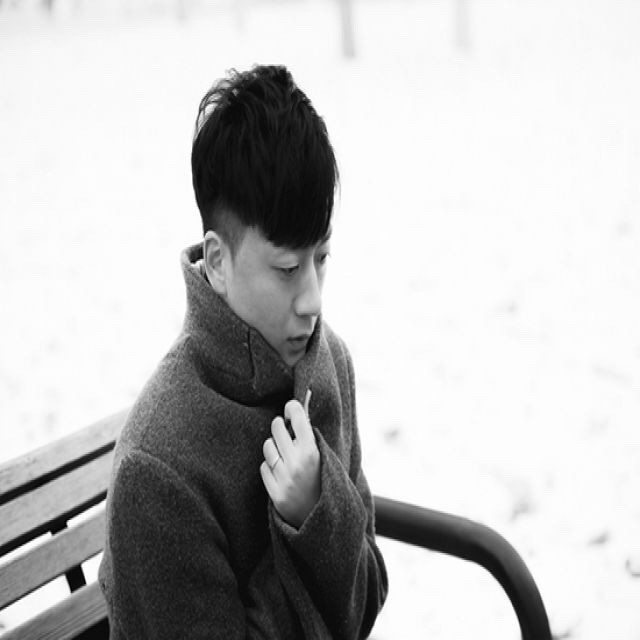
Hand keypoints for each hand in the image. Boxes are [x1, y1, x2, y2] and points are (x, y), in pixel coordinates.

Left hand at [260, 395, 319, 528]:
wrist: (324, 518)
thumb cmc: (324, 479)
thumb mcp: (323, 455)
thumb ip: (310, 432)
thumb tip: (303, 399)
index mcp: (312, 452)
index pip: (297, 417)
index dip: (292, 408)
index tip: (291, 409)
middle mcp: (297, 464)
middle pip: (277, 427)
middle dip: (281, 425)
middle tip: (285, 430)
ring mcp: (284, 479)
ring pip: (267, 446)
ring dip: (274, 447)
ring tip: (283, 454)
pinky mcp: (274, 493)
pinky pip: (263, 467)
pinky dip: (270, 467)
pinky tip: (281, 472)